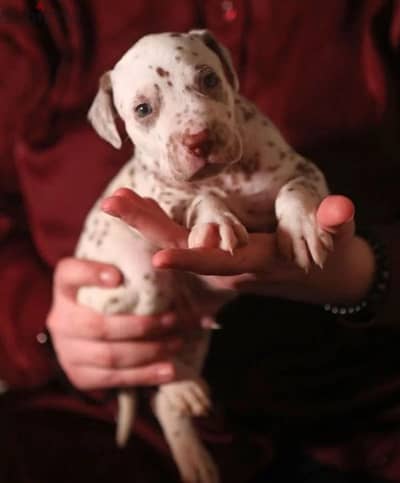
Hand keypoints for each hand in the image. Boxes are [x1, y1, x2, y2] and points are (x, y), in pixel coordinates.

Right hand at [46, 257, 191, 390]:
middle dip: (141, 326)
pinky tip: (169, 369)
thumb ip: (133, 269)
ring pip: (110, 356)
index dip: (91, 274)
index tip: (118, 277)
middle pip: (98, 326)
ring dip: (149, 351)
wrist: (89, 336)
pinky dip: (145, 375)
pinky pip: (114, 379)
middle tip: (174, 320)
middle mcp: (61, 319)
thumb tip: (171, 259)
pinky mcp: (80, 375)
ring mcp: (67, 350)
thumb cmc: (114, 297)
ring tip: (177, 343)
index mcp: (66, 286)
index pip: (70, 273)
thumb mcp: (116, 277)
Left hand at [102, 189, 375, 305]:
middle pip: (183, 248)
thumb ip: (335, 224)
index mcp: (254, 264)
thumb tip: (340, 208)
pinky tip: (138, 203)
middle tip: (112, 204)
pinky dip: (159, 219)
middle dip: (150, 228)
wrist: (318, 275)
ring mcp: (219, 259)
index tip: (160, 256)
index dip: (193, 259)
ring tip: (116, 199)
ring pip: (177, 240)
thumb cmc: (327, 257)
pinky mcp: (216, 250)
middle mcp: (229, 266)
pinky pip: (181, 235)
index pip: (219, 264)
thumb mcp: (335, 242)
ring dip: (146, 220)